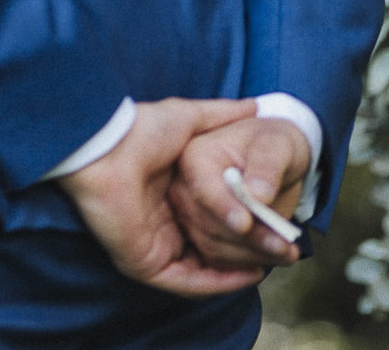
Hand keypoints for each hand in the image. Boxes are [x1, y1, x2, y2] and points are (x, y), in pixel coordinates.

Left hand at [57, 98, 267, 297]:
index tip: (274, 223)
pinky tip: (245, 274)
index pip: (211, 221)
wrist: (105, 147)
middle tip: (282, 250)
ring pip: (202, 269)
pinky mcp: (145, 263)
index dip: (243, 224)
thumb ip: (220, 115)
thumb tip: (254, 106)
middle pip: (211, 248)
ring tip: (270, 264)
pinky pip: (186, 281)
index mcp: (168, 197)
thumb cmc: (139, 130)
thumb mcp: (189, 118)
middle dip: (248, 252)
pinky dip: (216, 282)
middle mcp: (161, 225)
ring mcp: (152, 246)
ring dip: (237, 271)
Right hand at [171, 115, 311, 271]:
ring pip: (213, 247)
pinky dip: (245, 264)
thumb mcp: (278, 145)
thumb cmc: (273, 145)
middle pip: (207, 224)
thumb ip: (268, 166)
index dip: (223, 209)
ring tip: (287, 253)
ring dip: (252, 256)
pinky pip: (217, 260)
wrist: (273, 160)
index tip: (247, 224)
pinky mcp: (200, 236)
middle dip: (249, 240)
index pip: (203, 189)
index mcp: (195, 157)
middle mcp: (183, 188)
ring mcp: (189, 215)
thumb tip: (257, 195)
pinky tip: (270, 257)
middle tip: (287, 248)